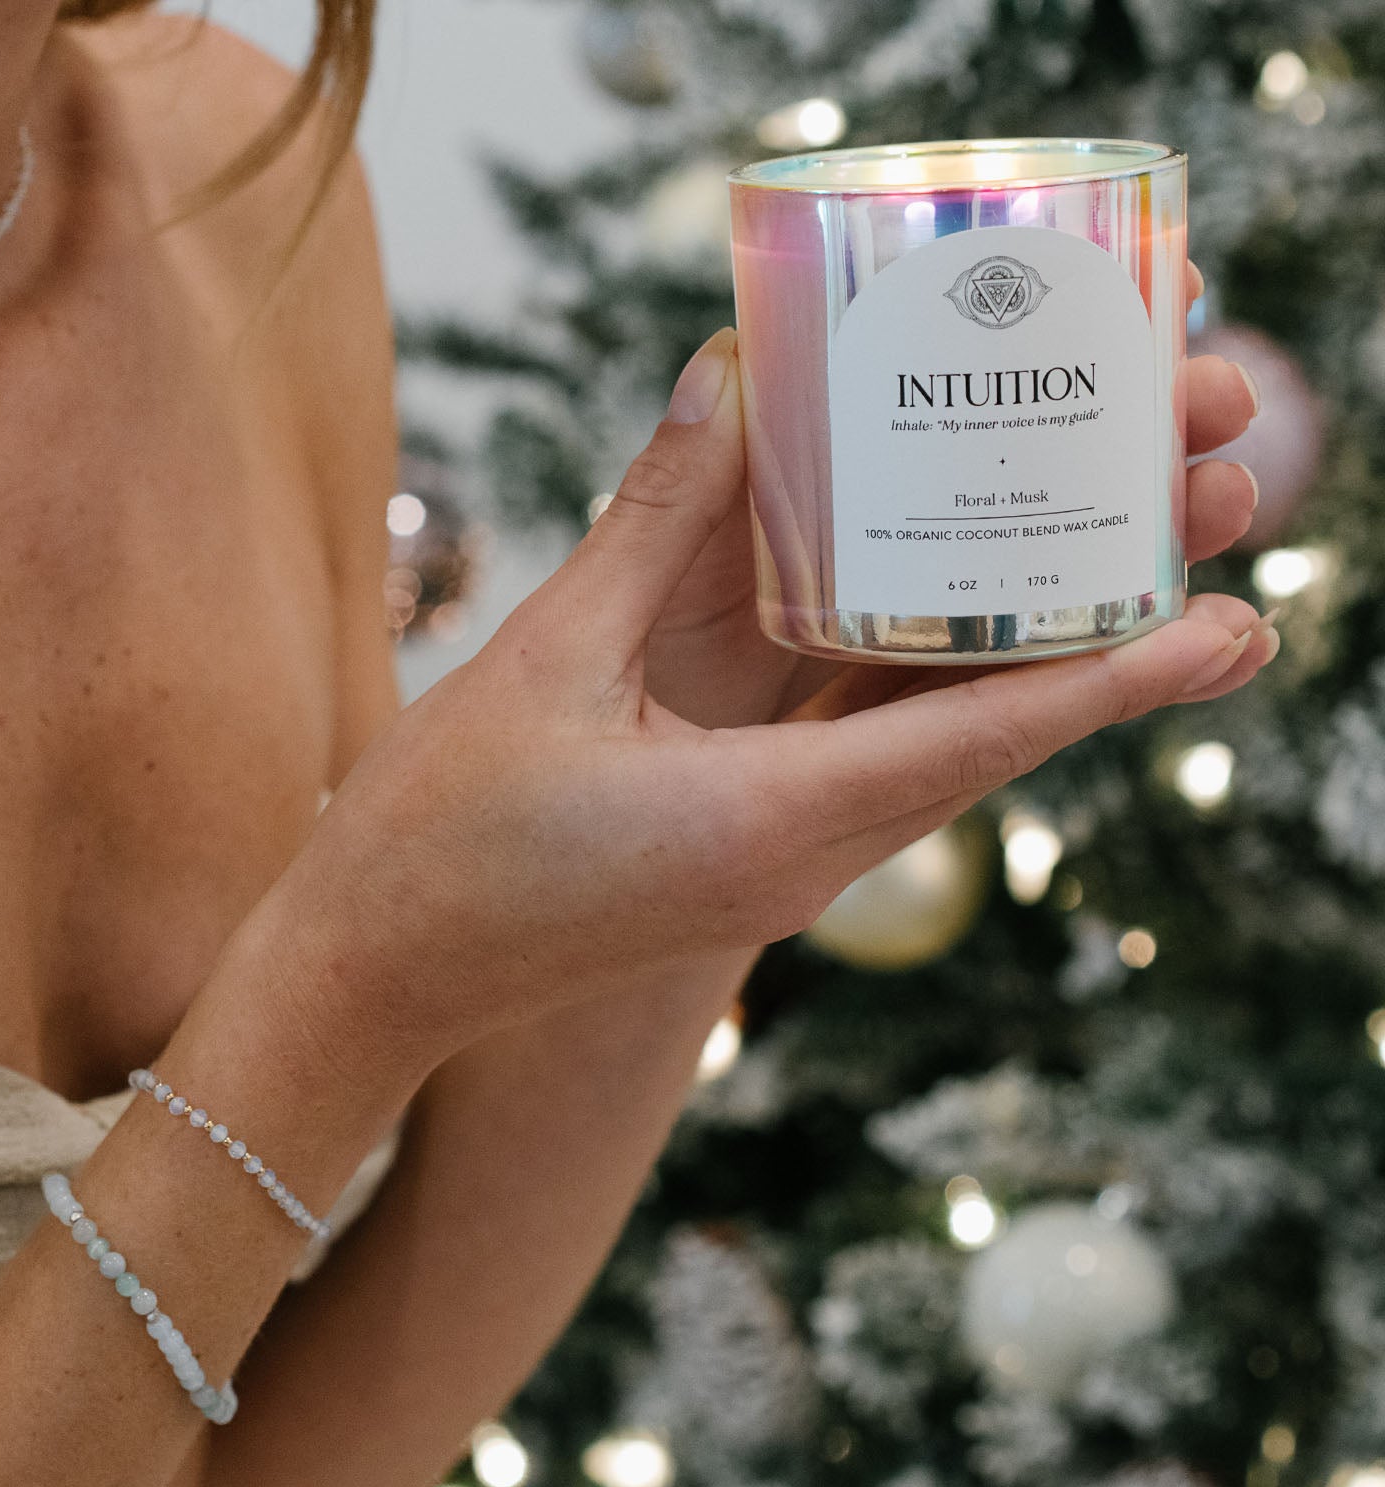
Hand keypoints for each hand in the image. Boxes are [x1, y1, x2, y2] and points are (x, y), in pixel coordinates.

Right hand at [270, 317, 1273, 1068]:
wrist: (372, 976)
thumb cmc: (434, 842)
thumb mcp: (543, 664)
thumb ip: (648, 528)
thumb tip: (726, 387)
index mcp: (764, 824)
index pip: (979, 736)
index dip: (1117, 673)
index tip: (1238, 620)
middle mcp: (798, 853)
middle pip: (982, 727)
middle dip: (1102, 623)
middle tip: (1210, 500)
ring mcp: (772, 857)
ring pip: (930, 742)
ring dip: (1024, 649)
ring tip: (1114, 537)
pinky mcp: (736, 842)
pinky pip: (855, 755)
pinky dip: (914, 679)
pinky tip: (944, 606)